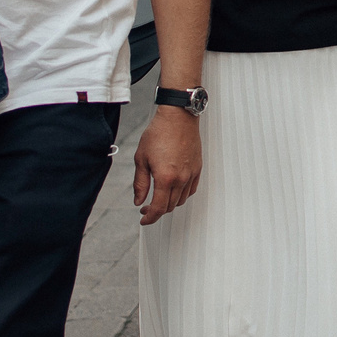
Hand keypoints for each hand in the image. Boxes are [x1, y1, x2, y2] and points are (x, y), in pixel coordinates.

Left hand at [133, 107, 202, 222]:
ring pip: (181, 200)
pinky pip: (191, 189)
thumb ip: (140, 183)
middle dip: (157, 211)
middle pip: (170, 206)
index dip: (150, 218)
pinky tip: (174, 190)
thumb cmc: (158, 133)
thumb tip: (138, 201)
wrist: (178, 117)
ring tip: (159, 198)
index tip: (144, 219)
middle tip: (146, 207)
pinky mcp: (197, 168)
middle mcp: (181, 179)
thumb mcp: (141, 158)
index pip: (159, 208)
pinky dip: (182, 195)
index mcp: (165, 178)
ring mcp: (191, 174)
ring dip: (169, 204)